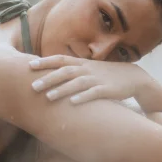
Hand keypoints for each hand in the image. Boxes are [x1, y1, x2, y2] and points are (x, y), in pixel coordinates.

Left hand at [29, 54, 145, 104]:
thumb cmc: (106, 75)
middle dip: (48, 78)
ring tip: (48, 97)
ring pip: (77, 83)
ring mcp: (97, 79)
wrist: (133, 77)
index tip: (29, 65)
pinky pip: (94, 93)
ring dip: (62, 90)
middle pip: (65, 72)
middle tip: (32, 86)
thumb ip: (73, 70)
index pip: (60, 59)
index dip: (45, 62)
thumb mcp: (89, 69)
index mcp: (82, 63)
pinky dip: (83, 97)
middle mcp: (87, 69)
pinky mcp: (107, 90)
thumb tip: (51, 73)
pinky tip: (73, 103)